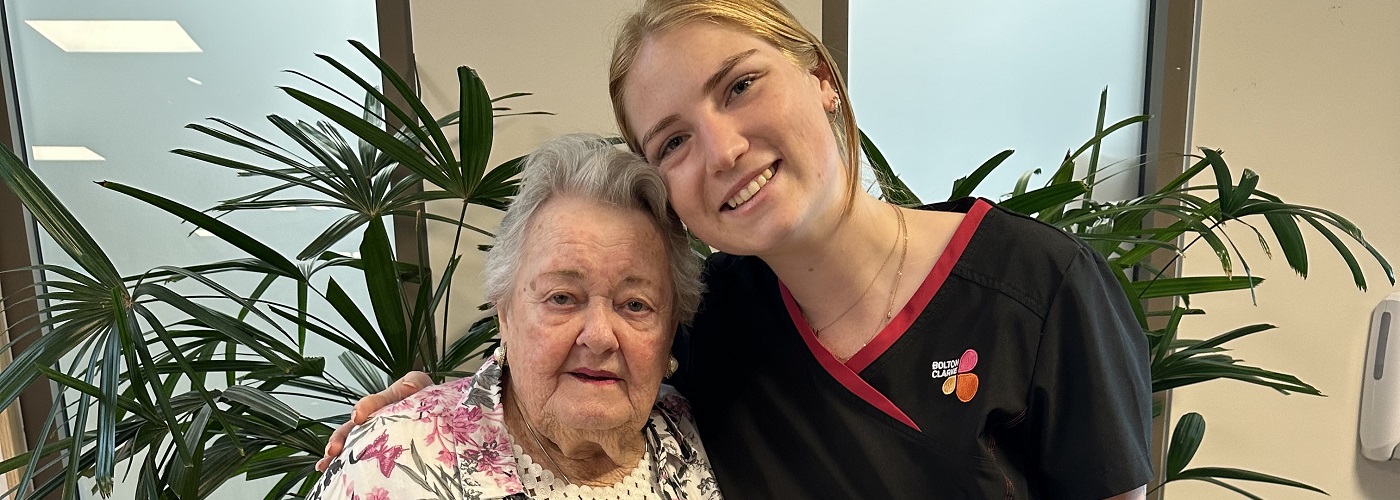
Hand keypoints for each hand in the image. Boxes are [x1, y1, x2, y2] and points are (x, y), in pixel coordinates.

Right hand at [315, 371, 431, 471]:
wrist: (427, 414)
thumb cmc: (421, 399)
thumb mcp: (420, 385)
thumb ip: (414, 382)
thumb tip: (408, 386)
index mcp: (383, 402)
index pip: (371, 403)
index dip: (363, 408)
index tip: (357, 417)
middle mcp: (370, 419)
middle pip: (350, 428)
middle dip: (339, 438)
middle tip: (333, 449)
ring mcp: (368, 435)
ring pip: (348, 444)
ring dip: (335, 454)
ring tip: (326, 464)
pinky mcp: (371, 451)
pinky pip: (354, 459)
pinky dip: (340, 466)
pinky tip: (329, 474)